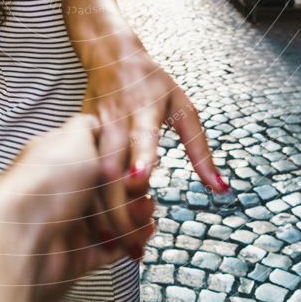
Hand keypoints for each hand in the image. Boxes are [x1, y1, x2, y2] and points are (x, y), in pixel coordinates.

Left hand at [0, 114, 154, 301]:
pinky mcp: (73, 255)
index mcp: (59, 159)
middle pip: (106, 191)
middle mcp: (60, 190)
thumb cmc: (43, 183)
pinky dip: (126, 244)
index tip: (136, 165)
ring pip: (110, 221)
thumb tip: (94, 122)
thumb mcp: (72, 135)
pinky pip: (107, 250)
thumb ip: (86, 127)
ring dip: (133, 218)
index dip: (120, 161)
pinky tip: (138, 237)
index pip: (97, 157)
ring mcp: (66, 223)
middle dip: (131, 193)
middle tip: (143, 195)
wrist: (21, 236)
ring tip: (144, 216)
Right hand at [82, 52, 226, 245]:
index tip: (139, 180)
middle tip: (135, 246)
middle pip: (110, 167)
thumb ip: (201, 151)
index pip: (141, 134)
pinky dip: (88, 203)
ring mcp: (93, 128)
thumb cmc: (154, 84)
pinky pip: (80, 176)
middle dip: (120, 208)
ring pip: (90, 177)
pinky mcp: (78, 137)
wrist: (112, 55)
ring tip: (120, 246)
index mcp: (144, 109)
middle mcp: (115, 119)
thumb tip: (222, 189)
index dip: (140, 156)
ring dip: (103, 213)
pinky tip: (98, 230)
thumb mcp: (183, 109)